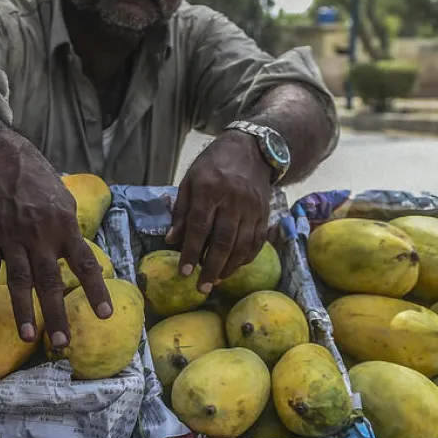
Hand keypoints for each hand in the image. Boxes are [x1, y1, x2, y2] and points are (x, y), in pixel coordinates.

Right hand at [0, 149, 112, 348]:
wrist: (3, 160)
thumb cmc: (39, 183)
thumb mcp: (65, 202)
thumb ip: (72, 233)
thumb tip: (84, 260)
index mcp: (64, 227)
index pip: (84, 264)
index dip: (95, 290)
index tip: (104, 315)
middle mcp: (40, 236)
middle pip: (50, 280)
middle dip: (56, 313)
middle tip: (62, 342)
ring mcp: (12, 237)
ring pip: (19, 279)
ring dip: (24, 309)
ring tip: (30, 336)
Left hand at [166, 131, 271, 291]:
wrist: (251, 150)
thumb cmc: (213, 166)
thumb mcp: (190, 181)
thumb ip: (181, 211)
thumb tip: (172, 241)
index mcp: (210, 189)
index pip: (200, 227)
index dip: (192, 252)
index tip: (184, 272)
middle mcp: (234, 200)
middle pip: (223, 240)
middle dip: (211, 267)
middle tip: (202, 287)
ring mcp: (253, 207)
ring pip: (242, 244)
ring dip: (229, 267)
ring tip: (216, 281)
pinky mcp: (265, 213)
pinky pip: (257, 241)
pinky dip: (246, 258)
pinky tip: (234, 267)